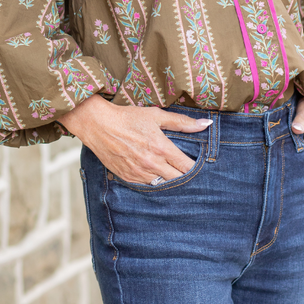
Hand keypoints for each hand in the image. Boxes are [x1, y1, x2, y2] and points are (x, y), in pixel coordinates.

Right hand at [60, 95, 211, 183]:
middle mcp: (152, 164)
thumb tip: (206, 124)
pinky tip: (158, 178)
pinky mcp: (128, 178)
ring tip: (176, 177)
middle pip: (178, 181)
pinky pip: (147, 187)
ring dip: (171, 182)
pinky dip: (155, 184)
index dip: (197, 168)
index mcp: (161, 148)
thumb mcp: (156, 115)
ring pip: (163, 186)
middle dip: (186, 178)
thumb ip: (182, 122)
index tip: (201, 166)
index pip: (187, 167)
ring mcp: (139, 173)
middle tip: (191, 174)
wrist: (98, 125)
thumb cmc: (128, 118)